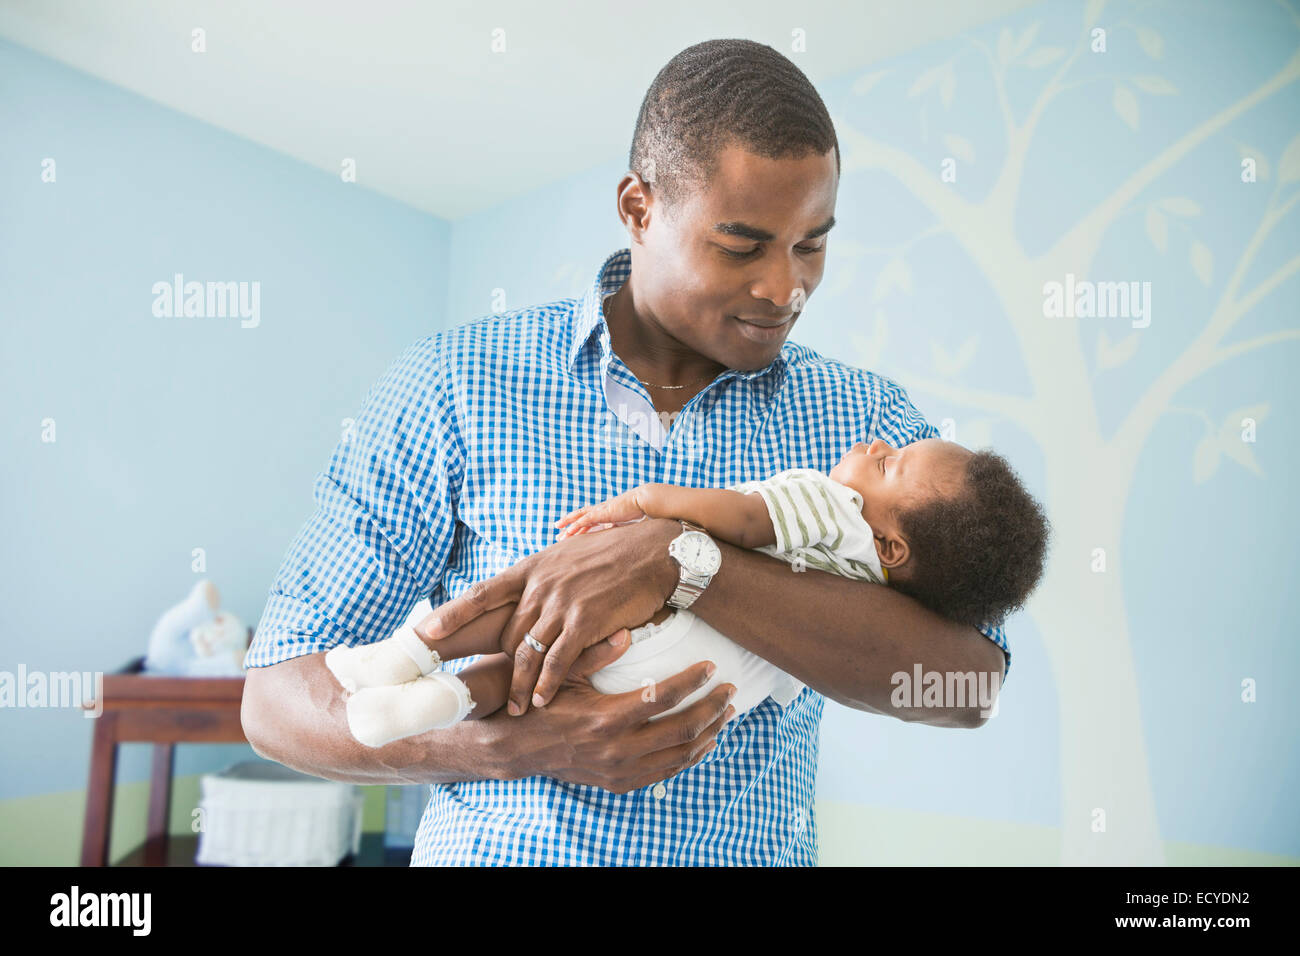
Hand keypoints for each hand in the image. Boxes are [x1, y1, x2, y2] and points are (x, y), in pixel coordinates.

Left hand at [413, 516, 680, 716]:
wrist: (655, 551)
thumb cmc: (617, 550)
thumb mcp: (574, 549)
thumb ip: (552, 566)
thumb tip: (544, 560)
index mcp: (533, 567)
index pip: (482, 592)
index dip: (453, 613)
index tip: (426, 632)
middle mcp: (541, 584)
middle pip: (508, 634)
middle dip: (498, 667)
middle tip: (486, 692)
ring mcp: (561, 603)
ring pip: (529, 653)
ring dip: (521, 685)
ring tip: (517, 708)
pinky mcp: (585, 621)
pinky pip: (558, 661)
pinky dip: (548, 684)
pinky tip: (543, 700)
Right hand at [489, 658, 737, 793]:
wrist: (516, 748)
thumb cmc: (540, 702)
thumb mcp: (564, 674)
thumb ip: (595, 652)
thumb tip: (627, 629)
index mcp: (605, 718)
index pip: (664, 697)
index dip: (693, 680)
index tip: (711, 665)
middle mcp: (616, 749)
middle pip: (682, 730)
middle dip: (712, 709)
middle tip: (729, 689)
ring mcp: (619, 771)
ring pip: (679, 757)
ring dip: (709, 734)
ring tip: (726, 713)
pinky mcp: (619, 783)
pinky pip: (665, 774)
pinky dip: (689, 758)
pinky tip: (704, 742)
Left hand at [554, 485, 656, 539]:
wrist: (642, 500)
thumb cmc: (637, 509)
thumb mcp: (625, 520)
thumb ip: (619, 527)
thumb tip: (617, 535)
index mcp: (604, 511)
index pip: (588, 518)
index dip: (578, 525)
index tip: (570, 531)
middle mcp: (599, 509)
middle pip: (579, 515)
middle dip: (568, 522)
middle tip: (557, 529)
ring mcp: (600, 510)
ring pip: (579, 517)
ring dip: (568, 524)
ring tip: (558, 532)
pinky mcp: (602, 513)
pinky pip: (585, 520)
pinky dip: (576, 526)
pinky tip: (568, 531)